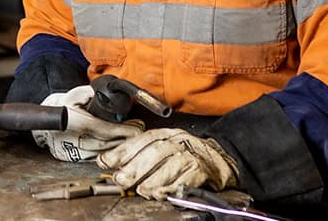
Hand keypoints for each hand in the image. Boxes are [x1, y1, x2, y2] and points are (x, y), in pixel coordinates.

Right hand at [32, 85, 143, 162]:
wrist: (47, 124)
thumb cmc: (63, 107)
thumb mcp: (76, 95)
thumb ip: (91, 92)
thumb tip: (106, 93)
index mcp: (74, 121)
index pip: (103, 129)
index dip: (122, 130)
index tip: (137, 128)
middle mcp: (72, 138)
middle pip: (106, 143)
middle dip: (125, 139)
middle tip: (138, 132)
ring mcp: (72, 151)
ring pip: (102, 153)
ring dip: (119, 147)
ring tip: (130, 139)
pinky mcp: (73, 159)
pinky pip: (95, 158)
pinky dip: (108, 154)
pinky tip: (117, 148)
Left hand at [96, 128, 237, 198]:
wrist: (221, 158)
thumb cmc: (188, 154)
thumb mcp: (164, 148)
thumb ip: (140, 154)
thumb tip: (110, 162)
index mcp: (166, 134)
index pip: (141, 139)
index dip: (122, 151)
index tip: (106, 161)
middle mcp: (178, 140)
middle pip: (154, 151)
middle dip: (134, 166)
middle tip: (121, 179)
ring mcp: (191, 154)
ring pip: (170, 164)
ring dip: (153, 178)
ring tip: (140, 190)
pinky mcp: (202, 170)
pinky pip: (187, 178)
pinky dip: (173, 187)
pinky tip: (162, 193)